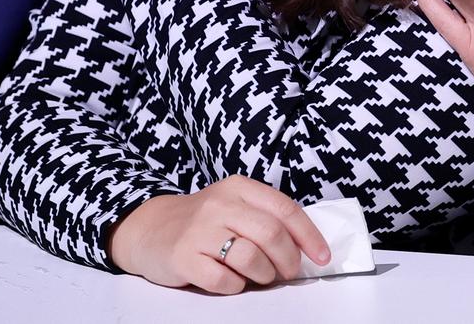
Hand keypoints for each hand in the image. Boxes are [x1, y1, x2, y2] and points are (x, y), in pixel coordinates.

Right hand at [108, 176, 330, 292]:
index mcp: (240, 188)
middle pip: (271, 233)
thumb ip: (265, 218)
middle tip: (290, 273)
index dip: (309, 236)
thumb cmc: (204, 221)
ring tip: (261, 277)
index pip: (285, 209)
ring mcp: (200, 230)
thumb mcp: (235, 206)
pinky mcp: (183, 257)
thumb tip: (304, 247)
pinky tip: (232, 282)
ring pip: (249, 256)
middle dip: (288, 259)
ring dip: (264, 274)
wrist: (150, 228)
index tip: (323, 257)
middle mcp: (220, 204)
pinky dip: (235, 286)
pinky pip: (221, 279)